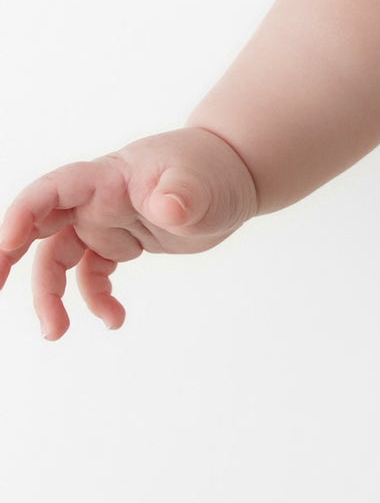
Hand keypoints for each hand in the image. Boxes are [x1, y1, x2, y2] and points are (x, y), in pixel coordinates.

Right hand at [0, 128, 258, 338]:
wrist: (232, 177)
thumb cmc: (213, 170)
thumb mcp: (203, 184)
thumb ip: (183, 195)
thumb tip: (168, 208)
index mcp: (107, 179)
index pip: (52, 191)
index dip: (23, 214)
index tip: (6, 243)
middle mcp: (96, 200)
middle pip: (37, 225)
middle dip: (8, 255)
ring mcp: (104, 222)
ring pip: (59, 259)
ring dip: (51, 296)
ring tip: (57, 333)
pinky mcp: (118, 243)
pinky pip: (91, 275)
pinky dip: (97, 300)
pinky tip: (114, 319)